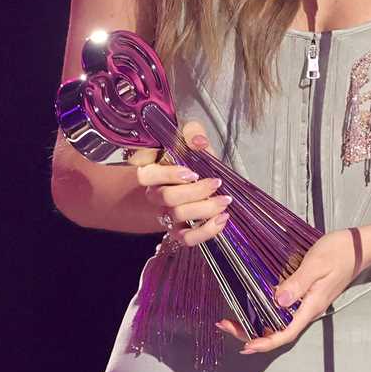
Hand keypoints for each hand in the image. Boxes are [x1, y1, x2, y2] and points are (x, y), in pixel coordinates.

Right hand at [136, 121, 231, 248]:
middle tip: (216, 183)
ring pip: (178, 216)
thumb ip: (191, 133)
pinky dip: (206, 231)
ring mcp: (163, 213)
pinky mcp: (174, 230)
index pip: (146, 175)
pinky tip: (221, 219)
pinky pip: (186, 238)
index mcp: (150, 170)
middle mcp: (153, 194)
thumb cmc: (181, 159)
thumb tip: (199, 142)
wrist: (173, 187)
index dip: (168, 174)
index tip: (191, 172)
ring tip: (224, 200)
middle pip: (168, 197)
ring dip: (205, 209)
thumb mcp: (185, 140)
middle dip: (196, 191)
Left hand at [215, 226, 370, 353]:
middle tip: (226, 325)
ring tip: (232, 319)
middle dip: (252, 333)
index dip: (265, 342)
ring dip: (256, 323)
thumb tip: (278, 301)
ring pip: (278, 321)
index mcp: (311, 305)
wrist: (360, 246)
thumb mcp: (316, 264)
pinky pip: (283, 309)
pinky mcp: (306, 293)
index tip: (246, 345)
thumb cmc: (340, 252)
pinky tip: (253, 305)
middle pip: (278, 331)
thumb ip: (297, 282)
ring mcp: (307, 302)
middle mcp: (308, 308)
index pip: (286, 333)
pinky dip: (265, 311)